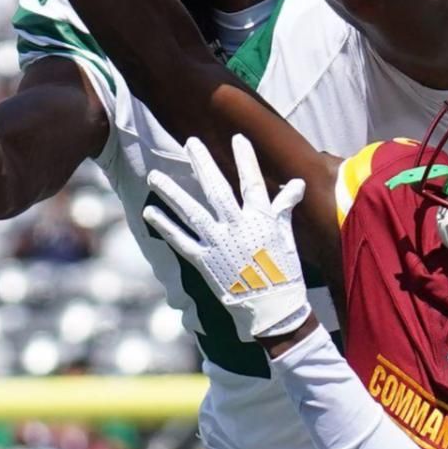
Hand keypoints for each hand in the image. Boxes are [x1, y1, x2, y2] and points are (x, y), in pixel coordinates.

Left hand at [142, 135, 309, 340]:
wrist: (273, 310)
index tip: (238, 139)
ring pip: (191, 212)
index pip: (252, 183)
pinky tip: (151, 212)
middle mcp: (238, 228)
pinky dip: (165, 226)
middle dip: (203, 164)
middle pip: (216, 190)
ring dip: (172, 193)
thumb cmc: (284, 273)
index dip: (246, 160)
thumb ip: (284, 208)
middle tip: (190, 143)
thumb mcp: (287, 237)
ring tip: (154, 176)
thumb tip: (296, 184)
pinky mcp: (205, 262)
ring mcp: (219, 245)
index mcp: (261, 220)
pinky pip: (181, 241)